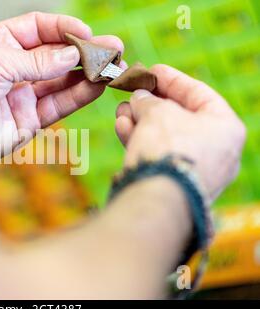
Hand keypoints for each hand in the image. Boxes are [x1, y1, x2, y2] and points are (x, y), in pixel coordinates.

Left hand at [0, 12, 123, 164]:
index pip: (40, 29)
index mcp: (2, 43)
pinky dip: (78, 96)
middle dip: (85, 52)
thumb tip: (72, 53)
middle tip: (113, 49)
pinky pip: (58, 106)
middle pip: (57, 56)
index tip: (88, 32)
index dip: (65, 28)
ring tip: (112, 67)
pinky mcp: (27, 120)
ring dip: (88, 75)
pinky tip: (96, 86)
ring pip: (62, 82)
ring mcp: (22, 95)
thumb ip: (38, 60)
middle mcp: (15, 68)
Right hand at [115, 64, 245, 200]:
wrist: (157, 199)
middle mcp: (217, 152)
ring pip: (165, 139)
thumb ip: (149, 100)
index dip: (172, 79)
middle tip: (131, 93)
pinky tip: (122, 128)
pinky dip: (141, 141)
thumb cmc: (168, 149)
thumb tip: (140, 98)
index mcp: (226, 128)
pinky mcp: (175, 186)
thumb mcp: (158, 112)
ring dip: (140, 122)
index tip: (150, 71)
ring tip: (121, 112)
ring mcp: (196, 172)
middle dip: (151, 104)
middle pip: (180, 118)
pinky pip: (159, 157)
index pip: (199, 94)